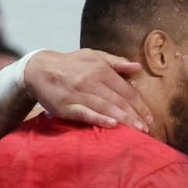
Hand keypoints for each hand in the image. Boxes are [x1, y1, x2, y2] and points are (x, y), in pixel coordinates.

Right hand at [24, 50, 152, 131]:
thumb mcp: (93, 56)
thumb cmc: (71, 64)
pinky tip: (112, 125)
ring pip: (105, 108)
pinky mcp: (65, 106)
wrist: (37, 69)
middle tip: (147, 129)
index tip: (149, 117)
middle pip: (118, 101)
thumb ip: (116, 62)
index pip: (126, 90)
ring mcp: (78, 94)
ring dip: (123, 120)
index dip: (140, 105)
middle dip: (135, 116)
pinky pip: (85, 113)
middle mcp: (91, 81)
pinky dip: (99, 119)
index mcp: (100, 70)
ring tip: (136, 131)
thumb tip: (137, 67)